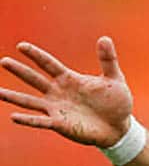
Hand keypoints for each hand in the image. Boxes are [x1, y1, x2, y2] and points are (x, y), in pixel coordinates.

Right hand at [1, 37, 132, 146]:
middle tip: (3, 61)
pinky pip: (41, 121)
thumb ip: (108, 59)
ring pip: (31, 101)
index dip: (36, 55)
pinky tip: (14, 117)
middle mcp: (59, 92)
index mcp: (70, 79)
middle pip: (35, 79)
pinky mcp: (60, 124)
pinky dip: (28, 120)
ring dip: (14, 97)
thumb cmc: (116, 102)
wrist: (120, 127)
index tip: (21, 46)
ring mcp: (57, 108)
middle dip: (20, 71)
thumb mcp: (114, 79)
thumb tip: (105, 38)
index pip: (49, 64)